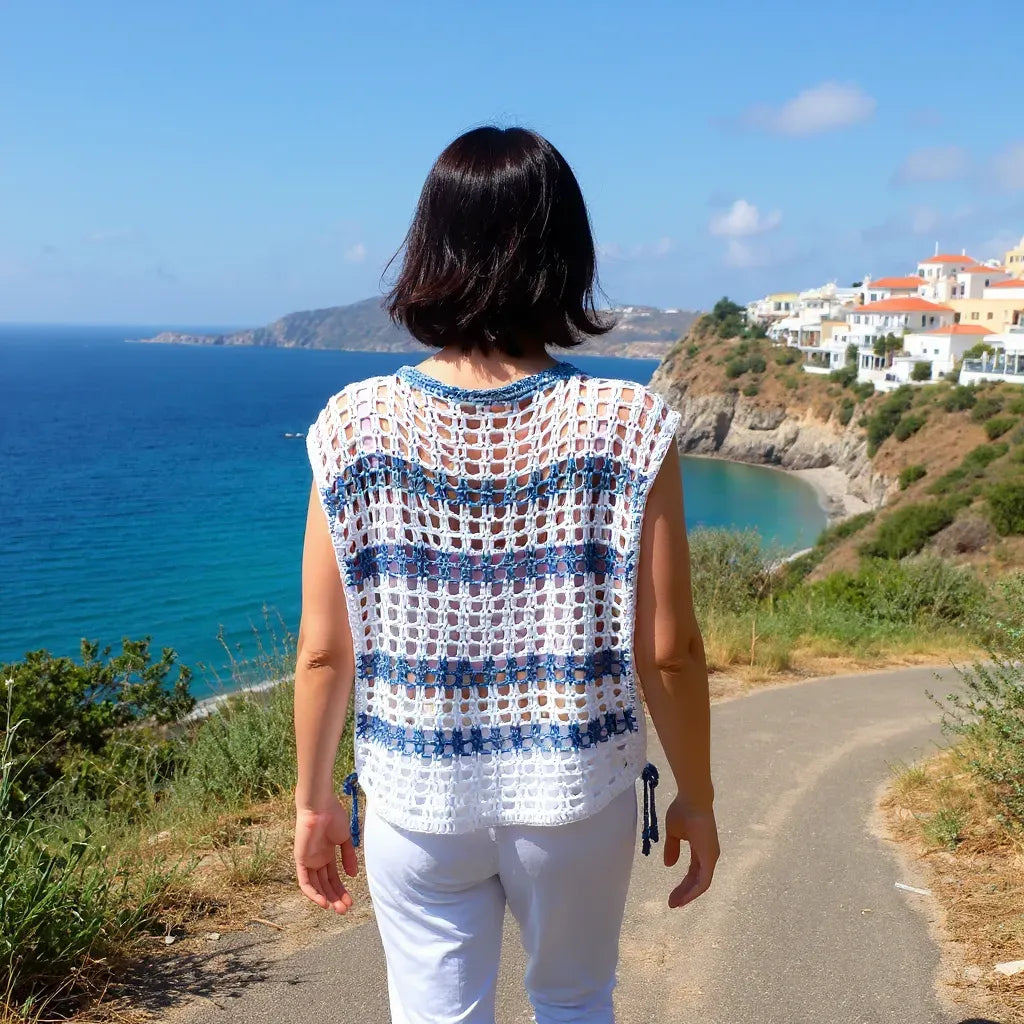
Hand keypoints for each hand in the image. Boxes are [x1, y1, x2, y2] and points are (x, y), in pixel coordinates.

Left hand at [293, 798, 357, 913]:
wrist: (320, 806)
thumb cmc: (333, 816)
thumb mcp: (345, 839)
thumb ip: (349, 857)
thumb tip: (353, 875)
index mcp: (327, 853)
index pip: (333, 877)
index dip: (341, 889)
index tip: (351, 901)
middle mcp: (317, 859)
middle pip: (325, 884)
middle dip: (336, 897)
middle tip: (346, 910)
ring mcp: (308, 860)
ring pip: (316, 886)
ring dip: (326, 898)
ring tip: (338, 909)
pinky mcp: (301, 860)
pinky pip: (304, 882)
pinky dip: (313, 893)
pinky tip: (323, 902)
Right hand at [663, 799, 718, 908]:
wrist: (692, 800)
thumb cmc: (683, 810)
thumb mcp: (673, 832)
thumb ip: (672, 848)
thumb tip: (669, 865)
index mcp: (700, 848)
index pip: (693, 871)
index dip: (684, 883)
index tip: (672, 894)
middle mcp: (708, 855)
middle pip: (696, 880)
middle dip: (684, 892)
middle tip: (672, 903)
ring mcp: (711, 857)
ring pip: (701, 883)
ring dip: (688, 895)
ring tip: (674, 903)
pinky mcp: (710, 858)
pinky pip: (703, 881)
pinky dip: (694, 891)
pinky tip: (684, 898)